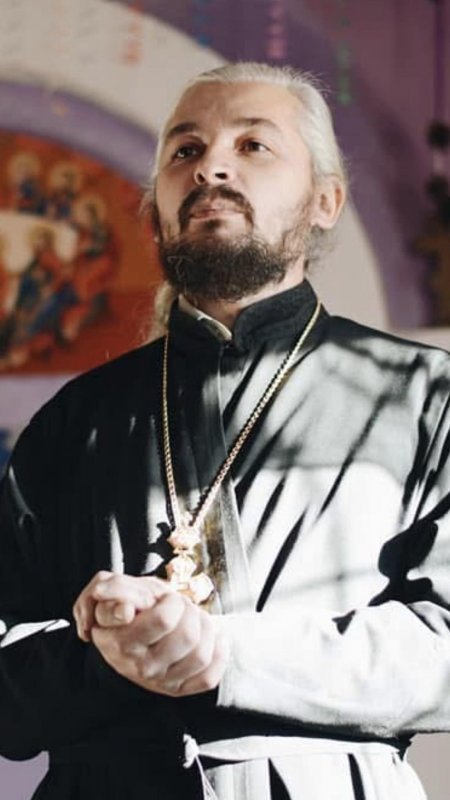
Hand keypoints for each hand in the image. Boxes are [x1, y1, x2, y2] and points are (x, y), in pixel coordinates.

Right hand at [73, 572, 228, 696]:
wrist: (122, 634)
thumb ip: (113, 590)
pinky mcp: (176, 689)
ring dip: (205, 628)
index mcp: (122, 642)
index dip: (171, 603)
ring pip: (201, 654)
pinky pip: (209, 678)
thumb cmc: (123, 606)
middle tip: (177, 604)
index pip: (164, 620)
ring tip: (191, 618)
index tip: (161, 598)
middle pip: (188, 634)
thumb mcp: (111, 589)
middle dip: (189, 610)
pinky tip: (211, 638)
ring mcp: (159, 681)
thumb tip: (125, 609)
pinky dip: (217, 655)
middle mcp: (140, 667)